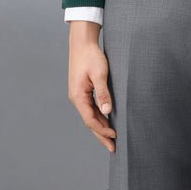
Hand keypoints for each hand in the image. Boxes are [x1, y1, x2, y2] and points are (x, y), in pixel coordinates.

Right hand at [67, 22, 116, 152]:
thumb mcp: (99, 74)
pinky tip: (106, 120)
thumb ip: (103, 93)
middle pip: (89, 122)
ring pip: (90, 115)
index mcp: (78, 96)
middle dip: (101, 135)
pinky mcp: (82, 90)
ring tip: (112, 137)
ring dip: (100, 126)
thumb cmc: (91, 56)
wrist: (82, 42)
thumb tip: (107, 112)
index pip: (90, 120)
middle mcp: (76, 98)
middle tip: (113, 147)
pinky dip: (98, 116)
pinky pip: (90, 108)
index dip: (102, 130)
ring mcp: (79, 94)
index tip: (115, 136)